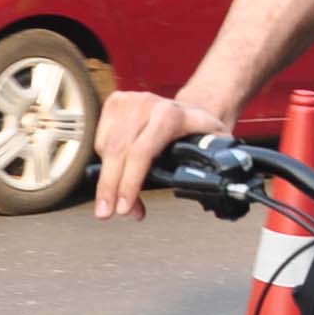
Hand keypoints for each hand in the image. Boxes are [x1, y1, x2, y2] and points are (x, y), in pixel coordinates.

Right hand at [91, 90, 232, 222]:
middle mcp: (146, 105)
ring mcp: (128, 101)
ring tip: (114, 202)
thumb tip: (205, 190)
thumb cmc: (200, 129)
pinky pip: (100, 139)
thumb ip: (211, 165)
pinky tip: (115, 176)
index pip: (141, 152)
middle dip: (110, 187)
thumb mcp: (213, 144)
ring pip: (106, 148)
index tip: (124, 206)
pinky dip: (105, 163)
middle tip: (106, 213)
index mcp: (171, 116)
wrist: (191, 106)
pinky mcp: (115, 102)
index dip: (130, 182)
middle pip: (118, 152)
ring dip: (107, 180)